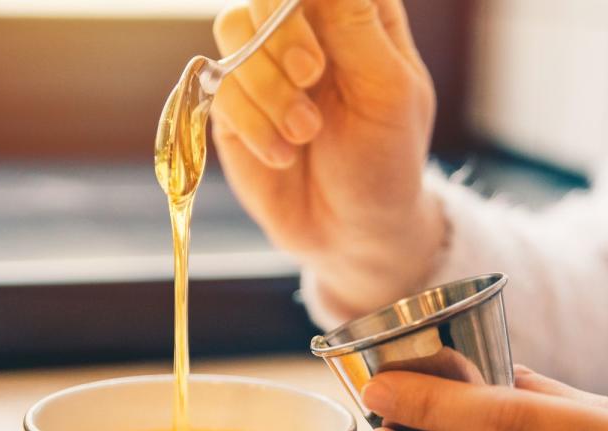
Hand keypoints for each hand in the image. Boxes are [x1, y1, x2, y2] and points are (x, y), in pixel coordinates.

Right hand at [211, 0, 445, 315]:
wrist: (348, 231)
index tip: (319, 46)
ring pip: (233, 29)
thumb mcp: (387, 91)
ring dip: (267, 85)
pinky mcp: (232, 102)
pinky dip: (252, 124)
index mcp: (355, 12)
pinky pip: (219, 86)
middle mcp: (306, 27)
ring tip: (304, 133)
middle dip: (282, 31)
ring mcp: (264, 62)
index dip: (301, 0)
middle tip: (311, 75)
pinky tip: (284, 155)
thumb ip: (355, 24)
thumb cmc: (383, 159)